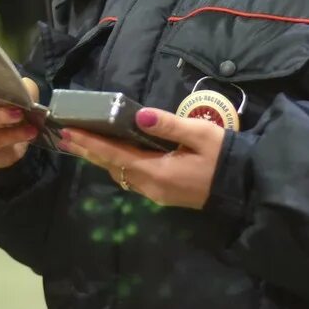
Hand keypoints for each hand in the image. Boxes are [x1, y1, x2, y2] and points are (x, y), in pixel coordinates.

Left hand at [60, 109, 224, 208]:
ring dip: (101, 158)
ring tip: (82, 143)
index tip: (69, 133)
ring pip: (121, 174)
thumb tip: (140, 115)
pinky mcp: (163, 193)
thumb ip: (168, 125)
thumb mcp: (199, 134)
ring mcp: (157, 193)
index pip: (115, 155)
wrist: (244, 185)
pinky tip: (112, 154)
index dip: (91, 143)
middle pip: (112, 167)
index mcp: (157, 171)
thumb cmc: (224, 156)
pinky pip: (132, 178)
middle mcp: (151, 186)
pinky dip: (117, 164)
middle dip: (88, 151)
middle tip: (64, 136)